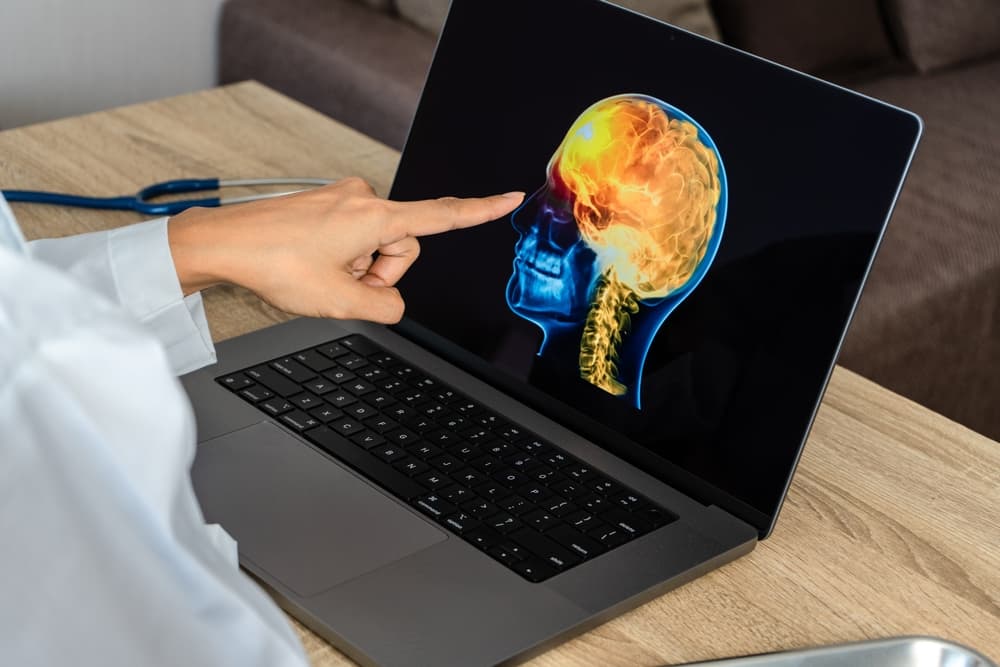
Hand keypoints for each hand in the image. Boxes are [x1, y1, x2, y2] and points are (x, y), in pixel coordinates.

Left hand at [168, 177, 523, 322]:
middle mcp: (363, 199)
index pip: (442, 216)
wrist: (225, 243)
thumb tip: (392, 302)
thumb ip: (384, 308)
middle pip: (402, 247)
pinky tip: (312, 262)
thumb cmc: (274, 264)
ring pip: (376, 245)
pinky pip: (354, 236)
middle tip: (341, 284)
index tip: (510, 197)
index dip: (481, 210)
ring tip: (321, 272)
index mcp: (374, 217)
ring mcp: (343, 199)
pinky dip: (341, 256)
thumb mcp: (338, 302)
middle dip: (379, 273)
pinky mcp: (328, 204)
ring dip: (357, 268)